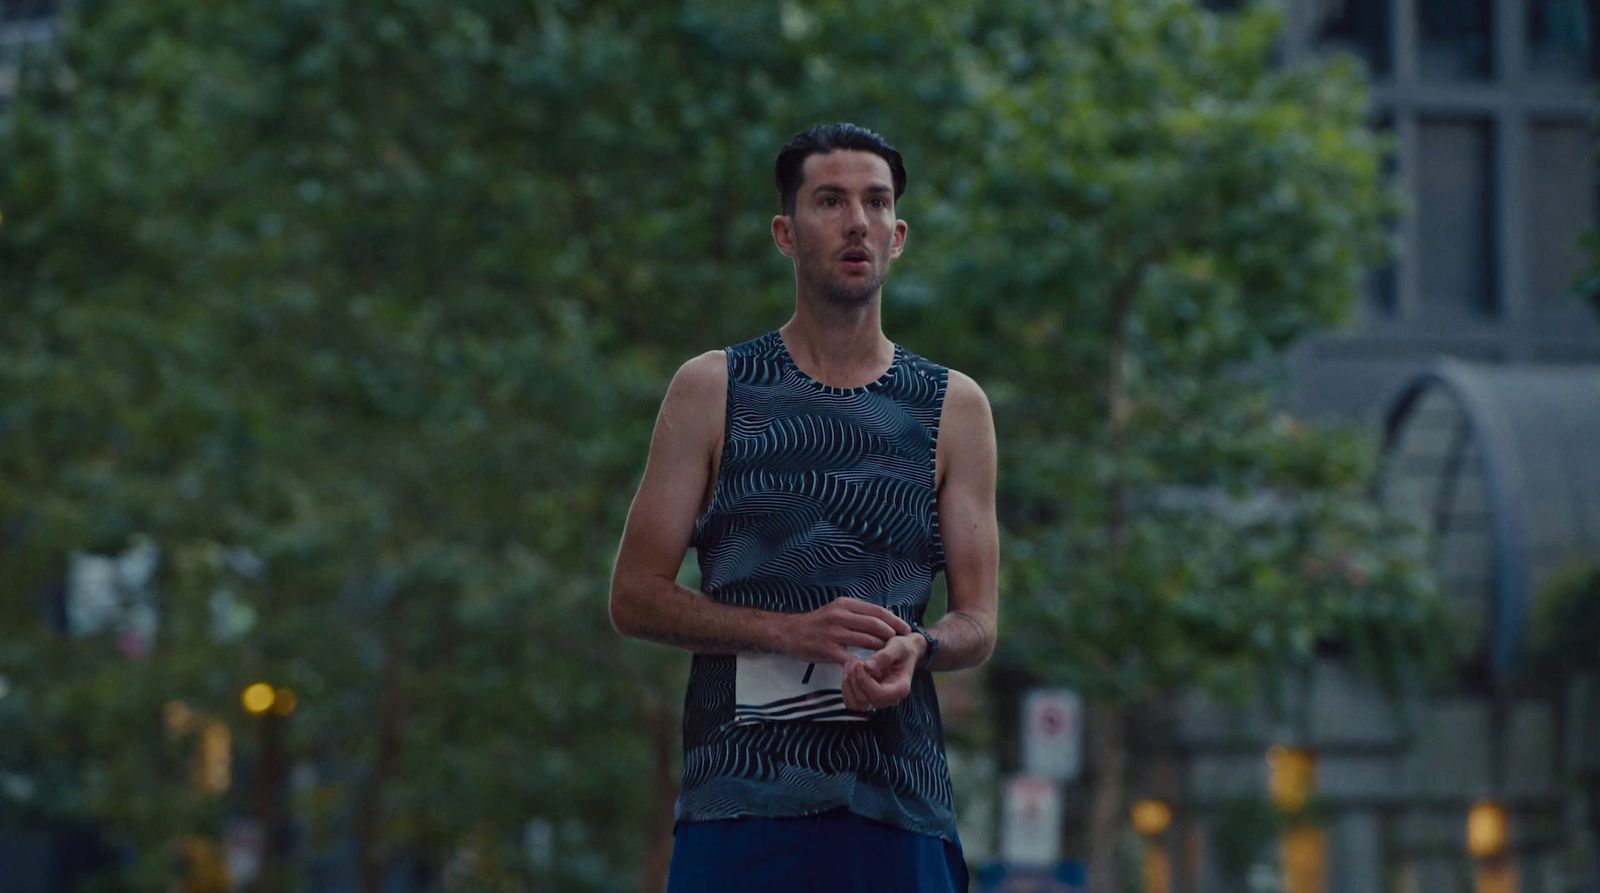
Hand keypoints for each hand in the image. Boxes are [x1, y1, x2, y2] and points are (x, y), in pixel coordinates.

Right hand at [780, 597, 911, 664]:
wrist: (789, 632)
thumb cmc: (817, 623)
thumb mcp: (836, 610)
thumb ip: (857, 614)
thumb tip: (883, 619)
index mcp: (845, 605)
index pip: (877, 611)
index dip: (894, 620)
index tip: (905, 629)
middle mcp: (841, 616)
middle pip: (875, 625)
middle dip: (892, 635)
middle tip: (901, 644)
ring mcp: (834, 633)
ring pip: (867, 640)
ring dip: (880, 649)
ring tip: (888, 656)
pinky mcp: (828, 649)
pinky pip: (851, 658)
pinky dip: (863, 663)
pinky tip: (870, 667)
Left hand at [841, 634, 924, 711]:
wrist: (903, 654)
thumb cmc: (903, 650)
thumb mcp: (898, 646)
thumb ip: (885, 656)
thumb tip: (868, 667)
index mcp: (900, 689)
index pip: (878, 694)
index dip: (864, 680)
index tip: (860, 663)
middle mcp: (889, 699)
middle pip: (863, 700)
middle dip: (854, 678)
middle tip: (855, 658)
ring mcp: (878, 701)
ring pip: (854, 704)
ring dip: (847, 683)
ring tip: (850, 663)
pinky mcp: (868, 698)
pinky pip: (850, 701)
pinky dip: (846, 685)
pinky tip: (849, 669)